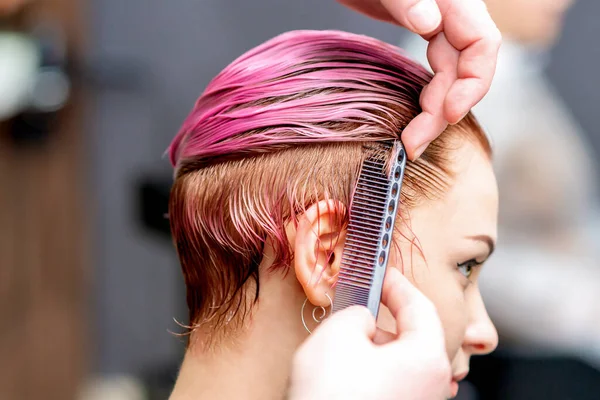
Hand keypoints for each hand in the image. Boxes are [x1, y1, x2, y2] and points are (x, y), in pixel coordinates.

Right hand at [288, 268, 450, 399]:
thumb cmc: (332, 395)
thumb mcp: (339, 332)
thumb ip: (356, 312)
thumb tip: (362, 319)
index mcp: (427, 358)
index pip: (421, 307)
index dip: (398, 284)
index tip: (383, 273)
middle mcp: (431, 385)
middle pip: (414, 336)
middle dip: (385, 318)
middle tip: (359, 304)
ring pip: (401, 361)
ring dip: (376, 346)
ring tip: (345, 343)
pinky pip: (391, 382)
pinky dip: (373, 368)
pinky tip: (347, 370)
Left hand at [337, 0, 501, 159]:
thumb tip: (429, 22)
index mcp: (454, 0)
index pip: (482, 44)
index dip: (471, 84)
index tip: (446, 114)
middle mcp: (452, 12)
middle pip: (465, 68)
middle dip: (444, 110)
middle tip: (415, 143)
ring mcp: (439, 22)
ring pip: (450, 74)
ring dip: (434, 109)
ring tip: (412, 139)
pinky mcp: (422, 29)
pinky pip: (436, 68)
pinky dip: (428, 93)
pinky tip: (416, 113)